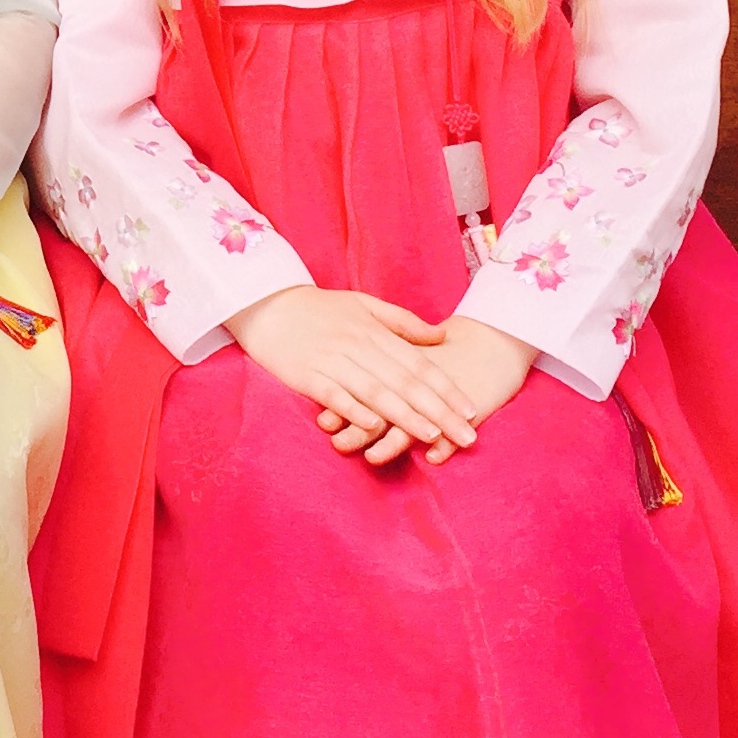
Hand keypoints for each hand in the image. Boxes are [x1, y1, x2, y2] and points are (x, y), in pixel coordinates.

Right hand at [227, 286, 512, 465]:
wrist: (265, 301)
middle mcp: (359, 346)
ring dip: (406, 415)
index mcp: (375, 332)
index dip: (447, 388)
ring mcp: (333, 361)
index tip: (472, 410)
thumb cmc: (317, 307)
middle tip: (466, 436)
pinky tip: (372, 426)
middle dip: (439, 411)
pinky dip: (354, 410)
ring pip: (376, 392)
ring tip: (432, 436)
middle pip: (405, 383)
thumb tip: (440, 338)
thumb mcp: (363, 304)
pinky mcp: (306, 374)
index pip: (418, 364)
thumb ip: (402, 322)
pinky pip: (334, 395)